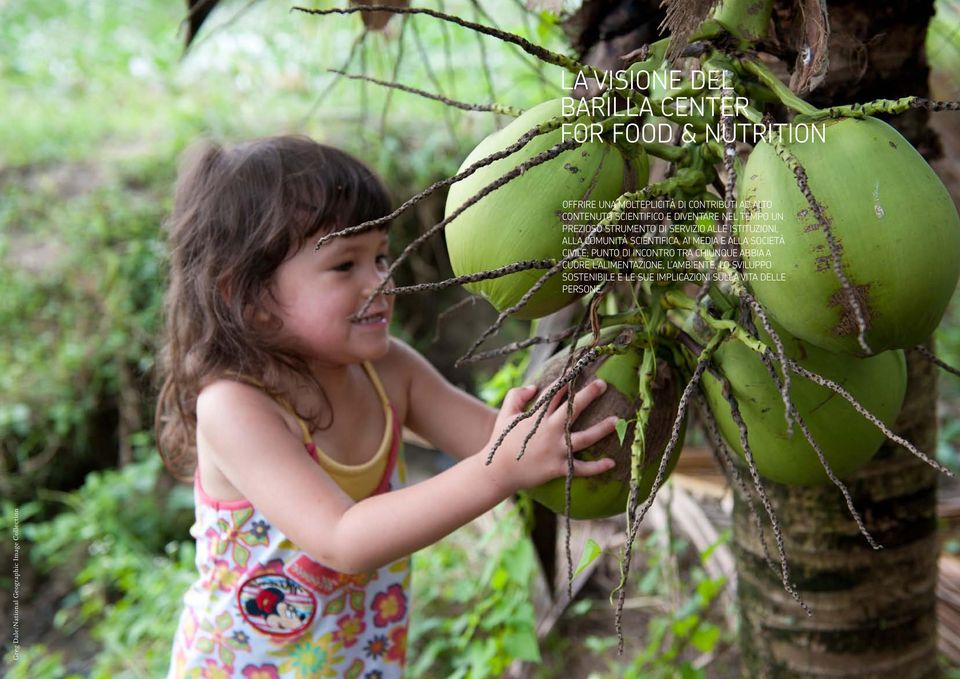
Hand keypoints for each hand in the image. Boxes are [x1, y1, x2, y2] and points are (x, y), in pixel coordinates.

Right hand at [486, 379, 617, 494]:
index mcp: (537, 416)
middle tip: (602, 384)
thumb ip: (516, 396)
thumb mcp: (505, 414)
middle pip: (573, 409)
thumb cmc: (501, 441)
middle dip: (589, 394)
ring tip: (617, 420)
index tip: (578, 370)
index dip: (566, 381)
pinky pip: (581, 468)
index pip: (554, 394)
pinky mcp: (558, 468)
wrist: (497, 472)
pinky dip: (597, 467)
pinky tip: (612, 462)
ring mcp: (555, 450)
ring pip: (584, 438)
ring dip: (601, 429)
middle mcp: (549, 431)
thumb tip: (533, 387)